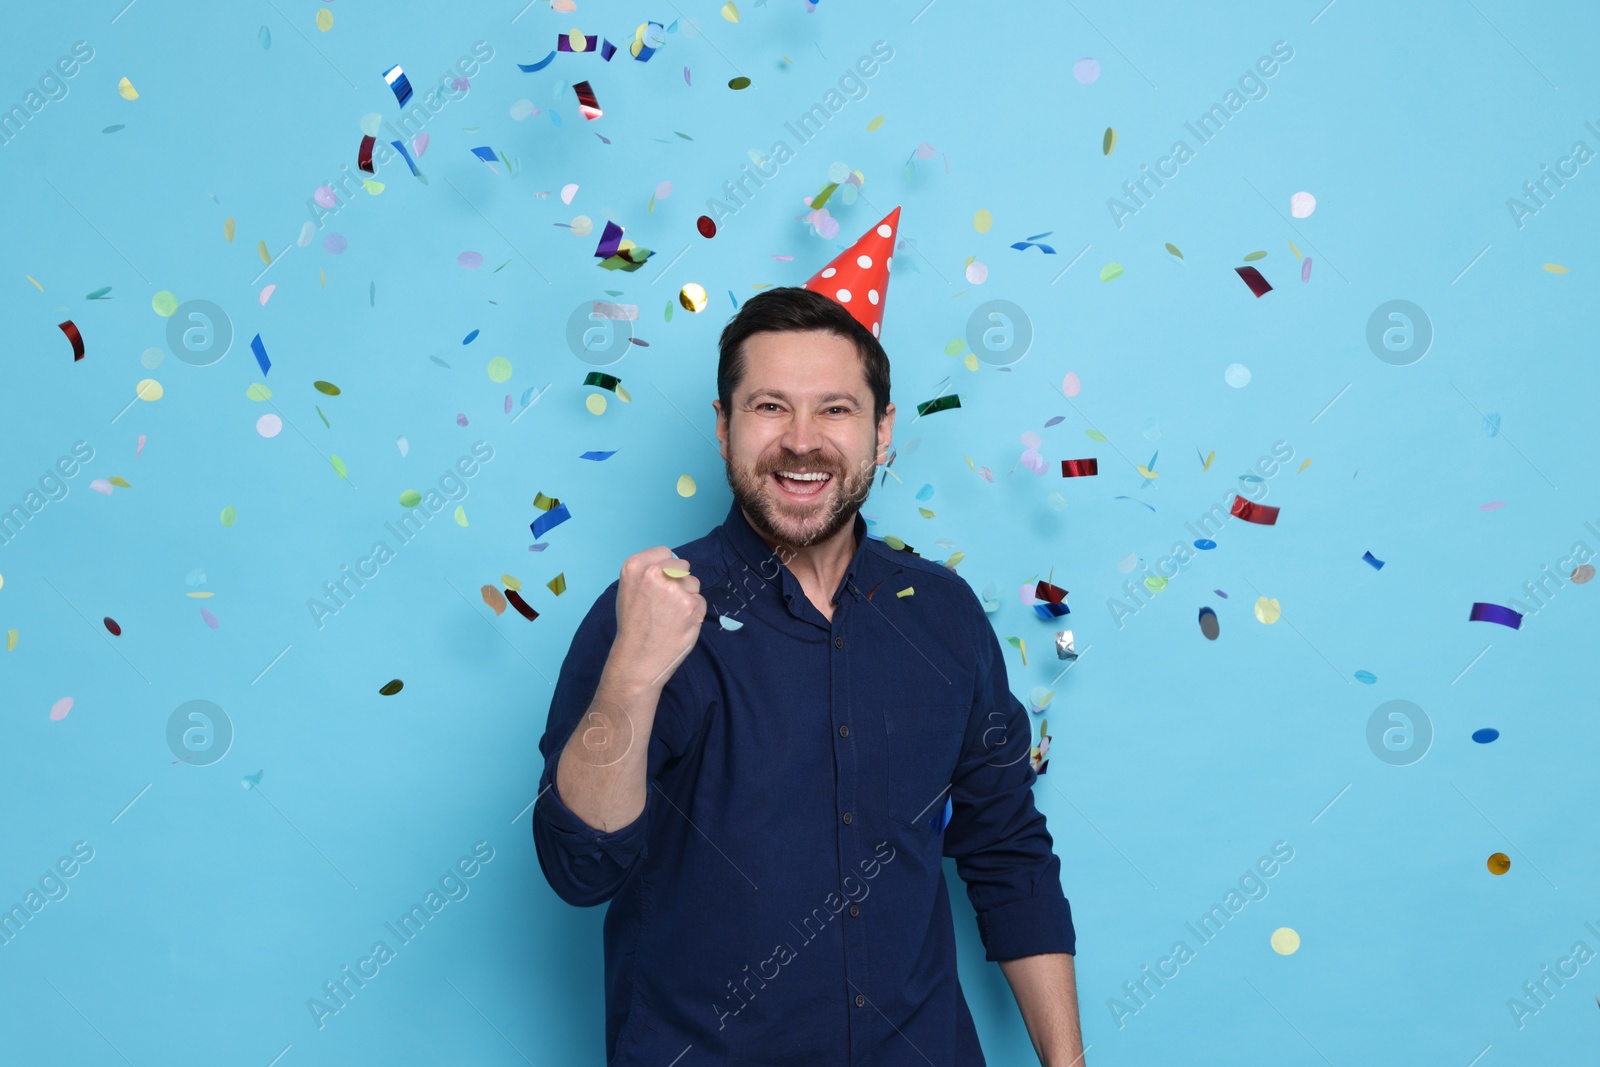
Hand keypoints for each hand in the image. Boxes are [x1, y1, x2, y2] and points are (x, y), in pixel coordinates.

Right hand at [610, 545, 706, 691]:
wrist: (637, 659)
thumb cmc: (634, 626)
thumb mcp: (629, 589)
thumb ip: (648, 572)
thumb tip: (674, 562)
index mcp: (634, 566)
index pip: (665, 552)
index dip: (665, 568)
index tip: (659, 584)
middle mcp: (654, 573)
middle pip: (682, 565)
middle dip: (679, 581)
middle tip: (664, 604)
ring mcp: (674, 589)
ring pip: (694, 583)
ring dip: (688, 598)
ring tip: (670, 617)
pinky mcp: (691, 605)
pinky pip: (701, 601)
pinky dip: (695, 613)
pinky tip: (679, 625)